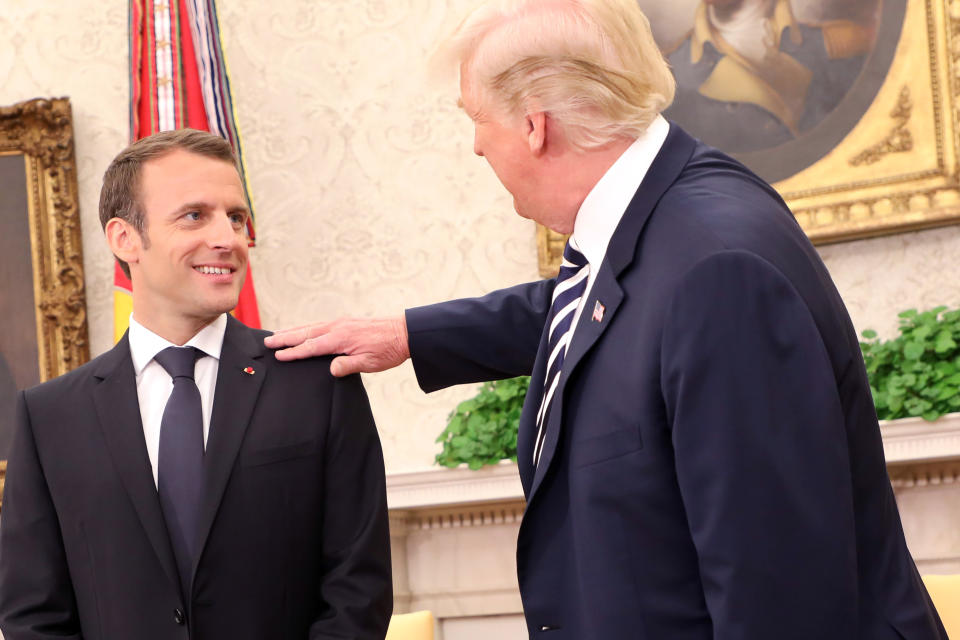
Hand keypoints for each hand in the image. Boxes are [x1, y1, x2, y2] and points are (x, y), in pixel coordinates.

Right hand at [264, 316, 409, 376]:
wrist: (404, 332)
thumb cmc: (388, 349)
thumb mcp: (369, 363)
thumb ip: (347, 366)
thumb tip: (330, 369)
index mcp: (340, 339)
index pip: (311, 347)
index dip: (294, 352)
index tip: (278, 355)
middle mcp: (337, 327)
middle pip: (305, 333)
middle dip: (285, 337)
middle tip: (267, 341)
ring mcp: (341, 323)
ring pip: (311, 326)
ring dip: (293, 330)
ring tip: (278, 334)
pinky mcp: (346, 322)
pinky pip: (320, 324)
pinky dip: (307, 327)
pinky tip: (304, 331)